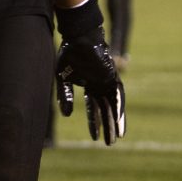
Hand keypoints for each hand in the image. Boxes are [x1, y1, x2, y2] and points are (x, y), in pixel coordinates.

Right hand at [56, 27, 125, 144]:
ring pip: (114, 105)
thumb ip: (64, 96)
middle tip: (110, 143)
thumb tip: (66, 115)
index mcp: (89, 85)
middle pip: (105, 110)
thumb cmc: (69, 53)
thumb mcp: (62, 78)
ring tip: (118, 136)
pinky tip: (119, 119)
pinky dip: (118, 107)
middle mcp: (100, 85)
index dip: (93, 123)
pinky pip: (118, 94)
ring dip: (116, 120)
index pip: (92, 108)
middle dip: (107, 127)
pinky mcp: (113, 76)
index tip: (94, 139)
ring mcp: (107, 81)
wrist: (78, 37)